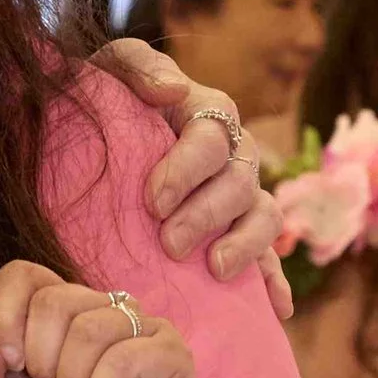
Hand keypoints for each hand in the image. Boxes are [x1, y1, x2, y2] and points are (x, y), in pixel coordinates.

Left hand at [0, 264, 195, 377]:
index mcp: (53, 317)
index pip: (23, 274)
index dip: (4, 315)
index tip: (7, 365)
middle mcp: (99, 313)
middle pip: (53, 299)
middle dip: (40, 361)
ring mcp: (141, 331)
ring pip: (89, 326)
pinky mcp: (171, 359)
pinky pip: (127, 354)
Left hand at [95, 36, 292, 322]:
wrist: (100, 131)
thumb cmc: (107, 97)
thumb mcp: (111, 68)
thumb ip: (138, 68)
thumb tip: (173, 90)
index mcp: (207, 111)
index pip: (211, 138)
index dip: (187, 170)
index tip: (153, 201)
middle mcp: (232, 152)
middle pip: (238, 183)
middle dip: (207, 215)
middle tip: (170, 244)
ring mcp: (239, 193)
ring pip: (264, 215)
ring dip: (246, 245)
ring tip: (217, 270)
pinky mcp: (238, 229)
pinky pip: (269, 255)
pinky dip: (275, 281)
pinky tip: (278, 310)